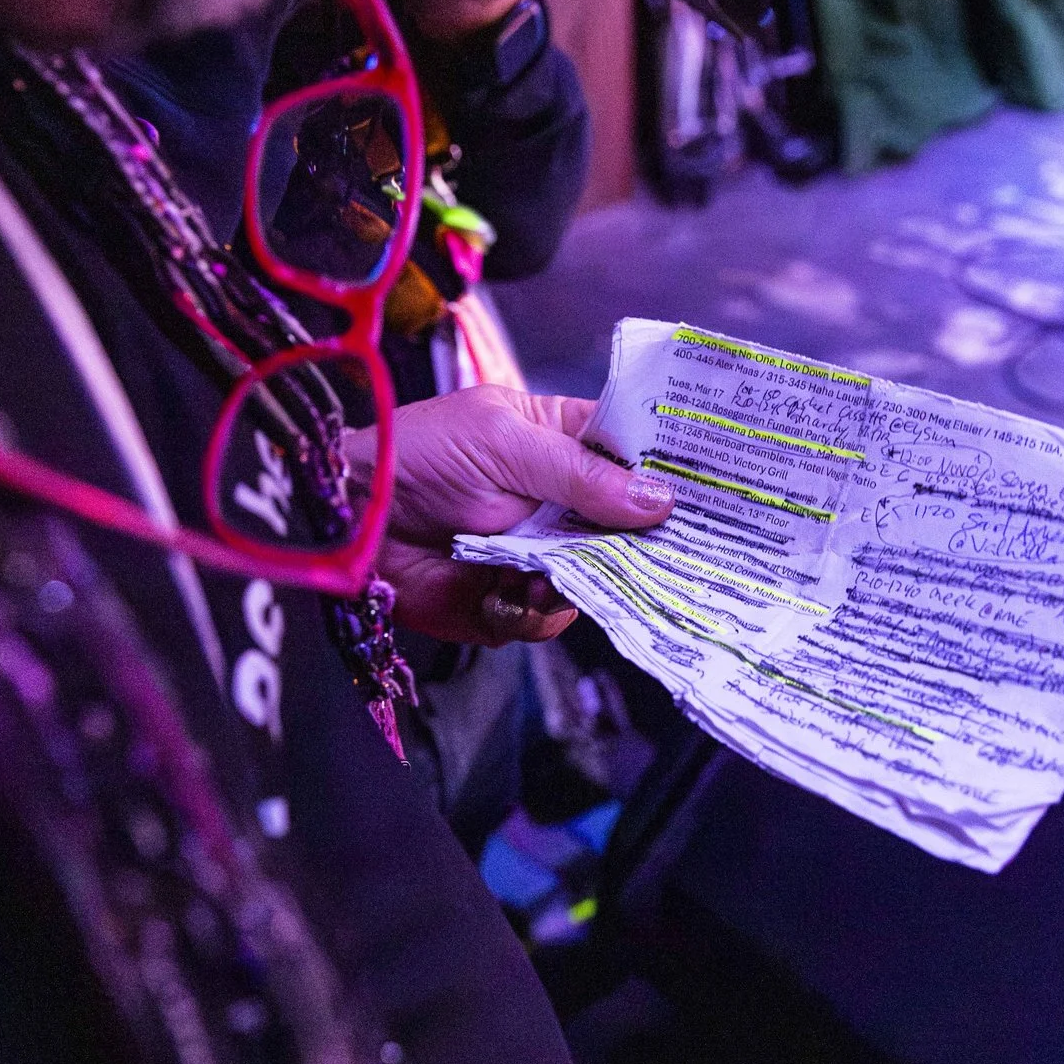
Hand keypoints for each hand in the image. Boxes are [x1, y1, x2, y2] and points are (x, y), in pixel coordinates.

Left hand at [349, 385, 673, 644]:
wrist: (349, 517)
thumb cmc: (420, 455)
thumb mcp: (506, 445)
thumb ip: (584, 475)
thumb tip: (660, 499)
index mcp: (563, 444)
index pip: (634, 457)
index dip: (670, 475)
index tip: (714, 493)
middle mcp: (560, 502)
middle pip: (629, 531)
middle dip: (642, 546)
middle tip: (667, 555)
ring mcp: (539, 554)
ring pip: (598, 582)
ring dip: (576, 581)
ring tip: (536, 571)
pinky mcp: (509, 600)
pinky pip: (548, 619)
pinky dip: (530, 611)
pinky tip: (506, 590)